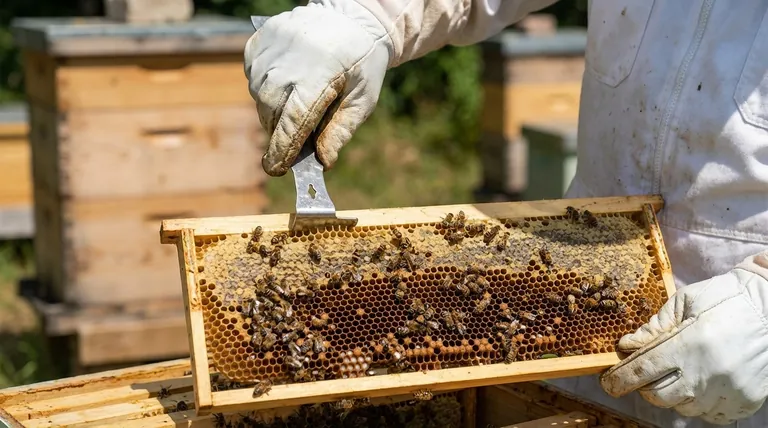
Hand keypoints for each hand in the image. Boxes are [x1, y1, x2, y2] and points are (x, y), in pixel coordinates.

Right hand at [244, 1, 391, 175]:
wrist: (351, 18)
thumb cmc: (362, 63)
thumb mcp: (363, 99)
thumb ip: (341, 131)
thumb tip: (323, 162)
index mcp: (316, 76)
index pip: (292, 122)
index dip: (283, 149)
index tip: (276, 169)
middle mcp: (285, 63)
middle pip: (272, 115)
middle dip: (283, 133)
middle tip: (299, 139)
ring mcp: (268, 51)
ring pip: (260, 100)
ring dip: (276, 112)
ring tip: (300, 101)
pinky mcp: (257, 44)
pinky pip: (254, 80)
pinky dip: (268, 91)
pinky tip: (289, 83)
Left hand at [600, 256, 767, 425]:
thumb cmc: (725, 298)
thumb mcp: (684, 303)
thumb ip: (654, 327)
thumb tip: (626, 346)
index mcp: (689, 344)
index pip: (642, 371)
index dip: (619, 379)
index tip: (609, 382)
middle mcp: (708, 373)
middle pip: (658, 396)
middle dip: (645, 385)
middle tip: (647, 372)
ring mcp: (729, 390)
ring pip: (684, 406)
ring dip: (674, 393)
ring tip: (682, 371)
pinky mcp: (746, 400)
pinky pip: (711, 415)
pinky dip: (701, 402)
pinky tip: (702, 382)